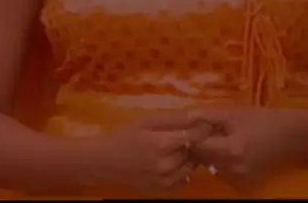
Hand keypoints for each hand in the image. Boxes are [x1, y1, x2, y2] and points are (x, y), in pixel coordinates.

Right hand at [80, 112, 212, 194]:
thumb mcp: (148, 120)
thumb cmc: (125, 136)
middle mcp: (166, 165)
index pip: (197, 136)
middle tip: (178, 136)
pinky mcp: (163, 191)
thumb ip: (175, 118)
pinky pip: (184, 180)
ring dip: (187, 157)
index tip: (200, 124)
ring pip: (191, 166)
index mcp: (162, 144)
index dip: (202, 129)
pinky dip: (180, 171)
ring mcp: (165, 181)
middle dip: (191, 142)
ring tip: (171, 150)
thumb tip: (200, 115)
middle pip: (195, 151)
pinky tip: (168, 163)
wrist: (105, 162)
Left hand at [186, 106, 295, 192]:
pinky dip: (221, 162)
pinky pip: (222, 173)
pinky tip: (232, 150)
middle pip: (202, 159)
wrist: (288, 136)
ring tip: (223, 140)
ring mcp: (239, 178)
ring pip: (210, 166)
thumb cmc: (261, 120)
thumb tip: (184, 117)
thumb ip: (207, 115)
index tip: (195, 127)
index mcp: (231, 149)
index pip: (198, 147)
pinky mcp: (243, 183)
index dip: (193, 136)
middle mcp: (233, 168)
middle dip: (201, 145)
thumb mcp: (233, 112)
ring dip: (210, 154)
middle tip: (210, 131)